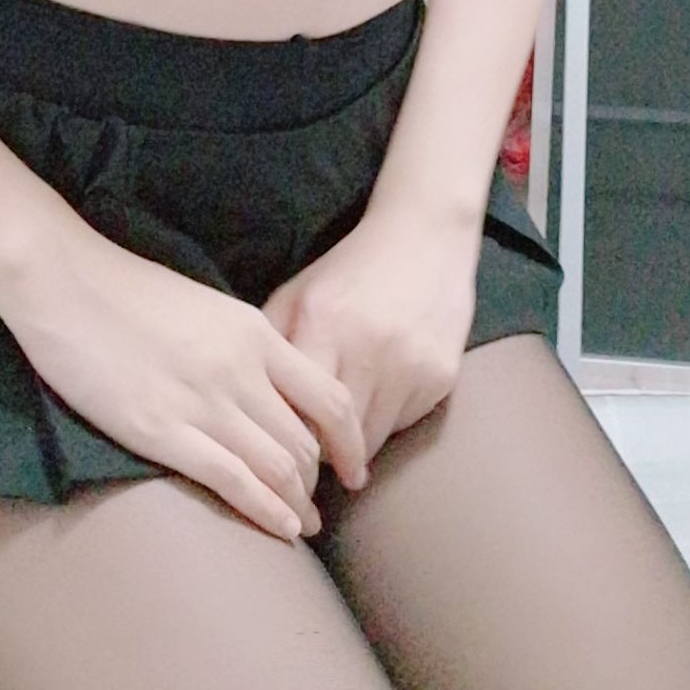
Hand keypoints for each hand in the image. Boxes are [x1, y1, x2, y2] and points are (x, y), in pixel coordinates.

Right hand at [0, 220, 370, 542]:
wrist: (64, 280)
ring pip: (278, 468)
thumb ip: (241, 343)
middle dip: (319, 481)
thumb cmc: (126, 290)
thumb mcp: (204, 306)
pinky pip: (234, 481)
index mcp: (253, 332)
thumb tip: (266, 383)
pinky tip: (280, 531)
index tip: (352, 464)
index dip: (350, 440)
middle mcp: (240, 368)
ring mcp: (203, 401)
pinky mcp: (162, 431)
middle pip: (305, 441)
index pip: (327, 397)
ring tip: (302, 526)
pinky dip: (266, 512)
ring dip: (296, 504)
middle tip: (319, 504)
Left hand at [259, 207, 478, 466]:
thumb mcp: (299, 293)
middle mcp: (369, 347)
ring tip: (341, 429)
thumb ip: (270, 344)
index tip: (280, 447)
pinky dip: (386, 421)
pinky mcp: (441, 377)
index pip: (297, 413)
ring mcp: (410, 365)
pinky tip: (381, 394)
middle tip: (309, 453)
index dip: (286, 438)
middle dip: (318, 451)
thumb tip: (248, 405)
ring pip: (371, 442)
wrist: (425, 236)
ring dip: (353, 445)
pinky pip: (403, 425)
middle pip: (335, 439)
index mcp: (323, 322)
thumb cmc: (350, 270)